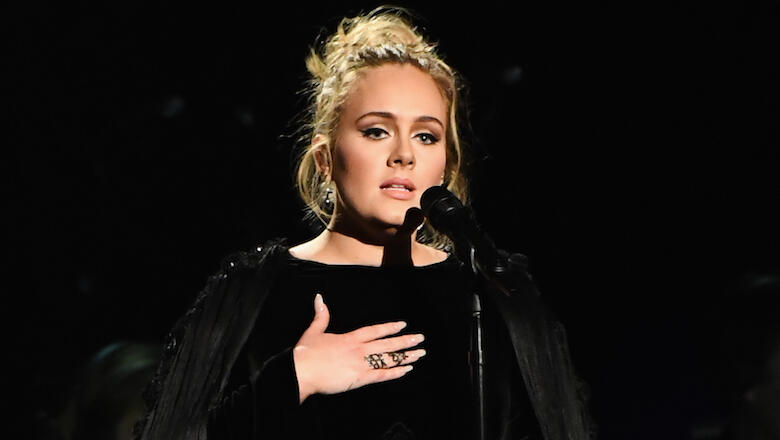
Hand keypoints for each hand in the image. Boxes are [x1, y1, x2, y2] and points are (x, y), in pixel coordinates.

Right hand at [292, 293, 425, 403]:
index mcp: (350, 338)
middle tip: (420, 339)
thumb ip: (321, 315)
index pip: (374, 331)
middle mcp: (359, 349)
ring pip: (388, 359)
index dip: (389, 328)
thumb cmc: (306, 353)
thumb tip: (320, 297)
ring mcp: (360, 364)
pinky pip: (381, 375)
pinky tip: (406, 370)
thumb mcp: (314, 331)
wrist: (301, 371)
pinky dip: (394, 373)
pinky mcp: (359, 379)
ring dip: (405, 356)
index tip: (403, 325)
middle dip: (405, 341)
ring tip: (419, 354)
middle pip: (387, 344)